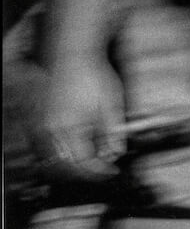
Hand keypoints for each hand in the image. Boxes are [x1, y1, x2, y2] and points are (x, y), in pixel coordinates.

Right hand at [35, 59, 126, 181]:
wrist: (71, 55)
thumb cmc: (90, 75)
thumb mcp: (110, 104)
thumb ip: (112, 133)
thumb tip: (114, 154)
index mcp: (67, 129)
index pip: (81, 164)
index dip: (99, 171)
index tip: (112, 170)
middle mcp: (48, 132)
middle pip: (63, 168)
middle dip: (84, 172)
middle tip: (103, 167)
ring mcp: (39, 128)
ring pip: (51, 162)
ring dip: (71, 166)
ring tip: (92, 159)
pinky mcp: (36, 123)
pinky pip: (44, 150)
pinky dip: (60, 156)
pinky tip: (76, 148)